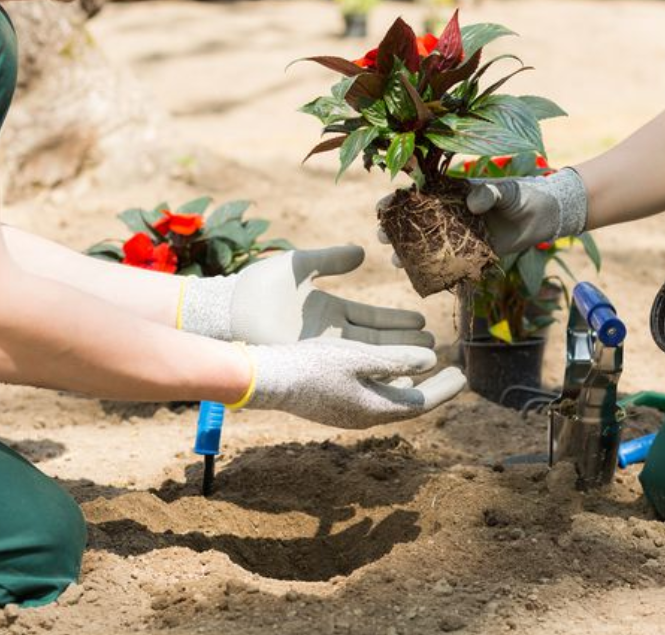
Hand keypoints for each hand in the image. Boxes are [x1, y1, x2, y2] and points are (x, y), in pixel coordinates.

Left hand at [180, 246, 433, 346]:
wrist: (229, 311)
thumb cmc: (258, 287)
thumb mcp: (301, 265)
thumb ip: (332, 258)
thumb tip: (363, 252)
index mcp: (329, 311)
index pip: (372, 317)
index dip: (397, 320)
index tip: (422, 320)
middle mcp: (330, 334)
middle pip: (377, 339)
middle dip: (406, 342)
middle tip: (435, 343)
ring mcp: (323, 351)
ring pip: (369, 356)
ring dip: (397, 357)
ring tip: (426, 358)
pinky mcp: (314, 363)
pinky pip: (351, 368)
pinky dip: (374, 370)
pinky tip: (399, 373)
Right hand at [240, 338, 465, 427]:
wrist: (269, 379)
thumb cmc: (313, 366)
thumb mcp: (359, 357)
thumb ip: (397, 359)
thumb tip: (432, 360)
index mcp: (374, 409)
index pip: (420, 403)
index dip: (444, 389)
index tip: (464, 374)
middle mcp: (364, 416)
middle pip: (408, 403)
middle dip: (433, 387)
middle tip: (455, 373)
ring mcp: (348, 411)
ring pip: (390, 399)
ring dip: (411, 383)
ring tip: (427, 370)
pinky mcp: (334, 402)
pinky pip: (372, 395)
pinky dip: (389, 381)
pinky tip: (389, 368)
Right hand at [377, 168, 588, 259]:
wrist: (543, 217)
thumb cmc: (522, 195)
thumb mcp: (506, 190)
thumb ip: (489, 193)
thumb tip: (473, 203)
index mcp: (451, 195)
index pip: (417, 197)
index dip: (397, 202)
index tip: (383, 209)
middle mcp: (449, 217)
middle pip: (414, 225)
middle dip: (395, 232)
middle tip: (384, 239)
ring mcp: (459, 238)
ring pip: (427, 248)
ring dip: (410, 256)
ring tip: (398, 262)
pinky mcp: (471, 257)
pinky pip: (450, 267)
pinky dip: (438, 273)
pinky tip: (425, 279)